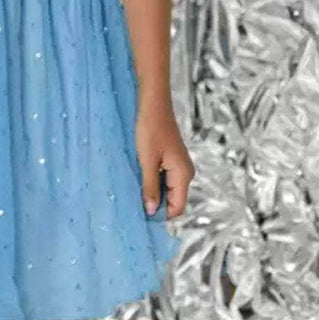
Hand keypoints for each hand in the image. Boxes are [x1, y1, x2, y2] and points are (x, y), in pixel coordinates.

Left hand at [134, 95, 194, 220]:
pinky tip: (137, 177)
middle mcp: (184, 172)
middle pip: (172, 200)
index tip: (141, 216)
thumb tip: (152, 211)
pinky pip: (163, 177)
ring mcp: (178, 165)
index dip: (160, 215)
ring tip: (133, 190)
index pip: (177, 207)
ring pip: (166, 189)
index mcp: (183, 175)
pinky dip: (151, 180)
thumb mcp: (147, 160)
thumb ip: (150, 187)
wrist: (153, 104)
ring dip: (151, 191)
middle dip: (155, 204)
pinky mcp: (170, 158)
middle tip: (133, 204)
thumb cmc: (150, 129)